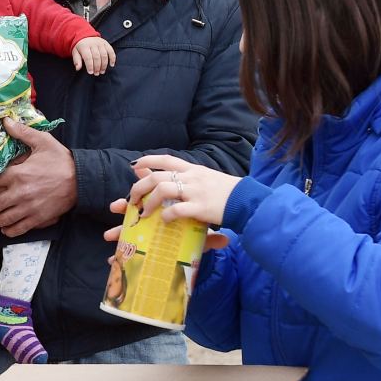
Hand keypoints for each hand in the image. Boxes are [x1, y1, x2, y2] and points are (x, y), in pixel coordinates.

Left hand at [0, 118, 75, 236]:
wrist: (82, 179)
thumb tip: (5, 121)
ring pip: (3, 220)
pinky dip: (9, 230)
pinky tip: (5, 229)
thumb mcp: (42, 141)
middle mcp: (20, 194)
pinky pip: (19, 229)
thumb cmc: (61, 159)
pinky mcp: (38, 218)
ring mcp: (29, 208)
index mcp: (18, 175)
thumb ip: (22, 132)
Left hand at [72, 37, 115, 75]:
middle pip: (97, 57)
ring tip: (102, 71)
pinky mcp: (106, 43)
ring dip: (104, 65)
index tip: (90, 72)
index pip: (88, 57)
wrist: (85, 36)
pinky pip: (111, 51)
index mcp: (84, 46)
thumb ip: (76, 60)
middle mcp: (93, 44)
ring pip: (104, 55)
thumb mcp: (75, 52)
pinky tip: (111, 65)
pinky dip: (112, 58)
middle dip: (97, 67)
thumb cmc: (80, 47)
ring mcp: (100, 43)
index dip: (90, 65)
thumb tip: (78, 68)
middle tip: (96, 73)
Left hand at [101, 155, 240, 234]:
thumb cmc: (226, 192)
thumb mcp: (205, 177)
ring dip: (149, 202)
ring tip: (144, 213)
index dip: (147, 161)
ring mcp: (195, 191)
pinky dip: (167, 215)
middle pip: (157, 176)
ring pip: (163, 189)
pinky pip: (177, 209)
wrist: (246, 200)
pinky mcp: (200, 207)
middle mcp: (192, 177)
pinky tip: (165, 221)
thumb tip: (171, 175)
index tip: (135, 167)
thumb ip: (187, 176)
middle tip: (133, 200)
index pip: (166, 160)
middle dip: (140, 187)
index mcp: (193, 169)